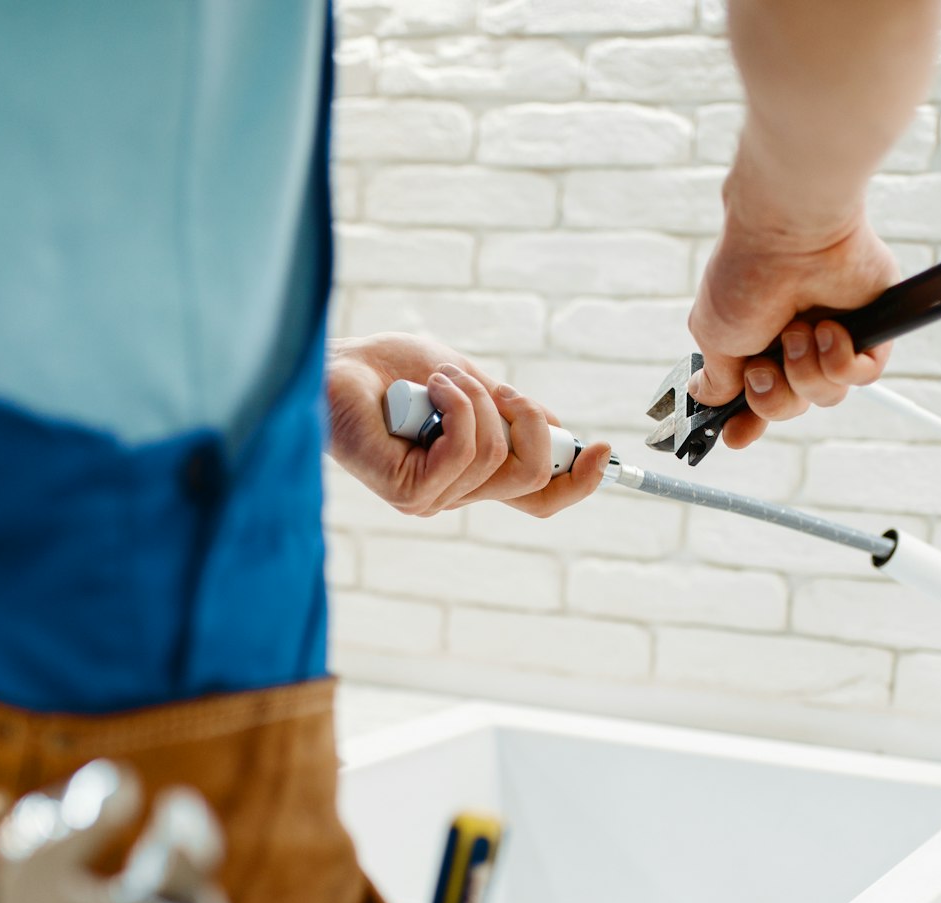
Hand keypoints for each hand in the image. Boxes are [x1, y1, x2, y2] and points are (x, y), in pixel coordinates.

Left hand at [325, 334, 609, 516]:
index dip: (577, 481)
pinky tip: (429, 390)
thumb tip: (559, 429)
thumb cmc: (390, 371)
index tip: (603, 449)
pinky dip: (456, 405)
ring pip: (498, 455)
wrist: (337, 365)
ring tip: (440, 378)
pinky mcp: (409, 492)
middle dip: (530, 420)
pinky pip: (464, 449)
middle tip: (498, 387)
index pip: (539, 498)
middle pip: (531, 478)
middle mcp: (454, 494)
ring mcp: (432, 499)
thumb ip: (509, 410)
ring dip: (476, 398)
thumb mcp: (470, 384)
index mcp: (473, 474)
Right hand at [686, 212, 900, 449]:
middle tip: (764, 365)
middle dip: (773, 396)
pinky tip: (829, 329)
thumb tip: (706, 398)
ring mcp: (831, 336)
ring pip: (826, 396)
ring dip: (805, 371)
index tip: (737, 436)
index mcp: (755, 342)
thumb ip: (716, 378)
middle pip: (789, 405)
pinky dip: (840, 361)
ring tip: (798, 332)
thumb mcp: (713, 336)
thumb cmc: (746, 275)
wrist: (791, 235)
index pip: (755, 396)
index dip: (748, 421)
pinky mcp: (870, 330)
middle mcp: (792, 342)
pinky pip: (861, 377)